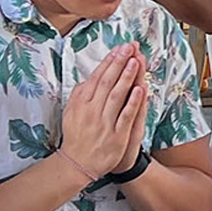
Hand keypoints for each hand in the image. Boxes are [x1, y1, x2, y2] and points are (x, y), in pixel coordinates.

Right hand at [60, 44, 148, 181]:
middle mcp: (91, 110)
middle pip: (107, 82)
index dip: (110, 61)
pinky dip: (133, 102)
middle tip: (130, 47)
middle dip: (119, 63)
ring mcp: (104, 122)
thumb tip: (89, 77)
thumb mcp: (71, 111)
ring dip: (126, 77)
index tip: (120, 48)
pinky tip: (140, 89)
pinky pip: (125, 116)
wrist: (77, 163)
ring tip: (135, 61)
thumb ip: (79, 94)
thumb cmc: (76, 135)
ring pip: (116, 95)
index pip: (97, 77)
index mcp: (81, 102)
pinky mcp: (116, 135)